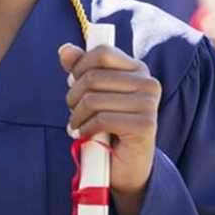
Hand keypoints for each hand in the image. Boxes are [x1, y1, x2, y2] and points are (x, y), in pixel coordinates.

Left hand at [60, 43, 160, 196]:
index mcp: (138, 69)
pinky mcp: (145, 126)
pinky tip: (85, 135)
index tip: (74, 82)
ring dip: (76, 116)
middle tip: (72, 110)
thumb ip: (80, 69)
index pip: (102, 52)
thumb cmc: (107, 124)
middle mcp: (148, 83)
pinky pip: (101, 120)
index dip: (80, 66)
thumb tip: (65, 49)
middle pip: (92, 77)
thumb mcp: (91, 93)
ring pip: (93, 100)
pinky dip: (86, 129)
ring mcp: (149, 104)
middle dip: (73, 96)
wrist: (124, 165)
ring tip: (77, 124)